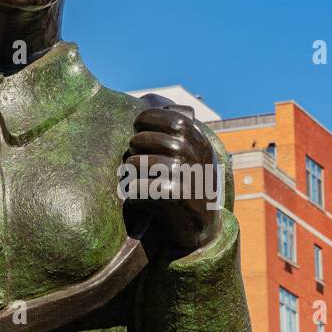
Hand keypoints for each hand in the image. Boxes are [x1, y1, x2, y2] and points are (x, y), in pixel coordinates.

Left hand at [124, 105, 221, 254]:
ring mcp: (192, 181)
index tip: (137, 125)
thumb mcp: (185, 154)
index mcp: (201, 144)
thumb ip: (171, 129)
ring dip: (135, 165)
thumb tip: (150, 98)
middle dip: (140, 142)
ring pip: (153, 163)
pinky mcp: (182, 203)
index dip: (151, 118)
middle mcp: (200, 160)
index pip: (176, 120)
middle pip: (162, 139)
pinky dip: (136, 190)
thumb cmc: (182, 186)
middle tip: (132, 151)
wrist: (199, 233)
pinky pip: (149, 189)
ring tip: (130, 172)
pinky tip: (134, 195)